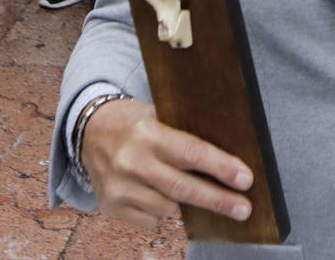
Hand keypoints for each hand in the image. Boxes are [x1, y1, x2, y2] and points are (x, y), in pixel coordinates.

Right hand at [80, 98, 253, 229]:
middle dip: (218, 201)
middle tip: (243, 210)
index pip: (191, 153)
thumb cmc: (135, 122)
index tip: (246, 180)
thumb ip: (185, 135)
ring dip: (185, 203)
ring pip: (168, 208)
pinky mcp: (110, 206)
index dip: (221, 167)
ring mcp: (118, 187)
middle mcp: (131, 161)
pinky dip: (161, 211)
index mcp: (147, 133)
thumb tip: (229, 158)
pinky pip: (151, 220)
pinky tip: (156, 194)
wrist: (88, 131)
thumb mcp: (158, 115)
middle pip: (183, 188)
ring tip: (186, 188)